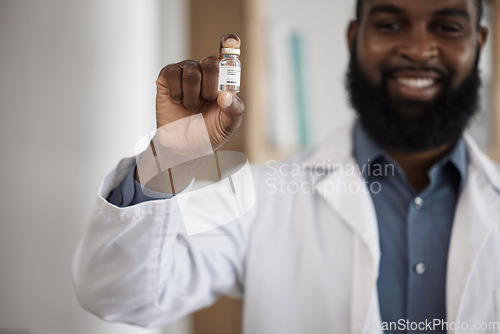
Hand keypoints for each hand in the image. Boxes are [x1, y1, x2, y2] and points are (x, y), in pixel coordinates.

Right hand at [155, 34, 243, 149]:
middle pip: (210, 61)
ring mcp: (185, 73)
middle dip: (211, 85)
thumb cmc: (208, 133)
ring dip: (192, 94)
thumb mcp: (229, 125)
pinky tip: (178, 101)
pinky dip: (177, 92)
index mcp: (223, 80)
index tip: (232, 40)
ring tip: (191, 106)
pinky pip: (173, 73)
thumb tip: (225, 95)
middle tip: (207, 100)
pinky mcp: (167, 77)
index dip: (230, 44)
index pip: (228, 54)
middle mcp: (205, 72)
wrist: (184, 147)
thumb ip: (234, 109)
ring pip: (191, 70)